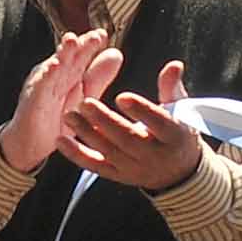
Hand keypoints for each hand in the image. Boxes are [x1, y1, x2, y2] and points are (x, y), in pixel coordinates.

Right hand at [0, 27, 121, 172]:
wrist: (31, 144)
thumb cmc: (56, 118)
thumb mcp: (83, 97)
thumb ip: (98, 77)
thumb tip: (117, 53)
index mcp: (69, 73)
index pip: (81, 55)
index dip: (91, 44)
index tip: (103, 35)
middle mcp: (55, 75)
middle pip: (69, 56)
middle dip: (81, 44)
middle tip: (95, 35)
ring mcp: (42, 86)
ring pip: (54, 66)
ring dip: (62, 53)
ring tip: (72, 40)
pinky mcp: (32, 100)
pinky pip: (39, 86)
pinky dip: (46, 76)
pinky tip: (54, 66)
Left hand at [59, 59, 204, 191]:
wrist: (178, 172)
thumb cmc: (177, 132)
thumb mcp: (180, 111)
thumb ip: (171, 88)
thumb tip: (173, 64)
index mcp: (174, 137)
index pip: (159, 123)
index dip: (141, 111)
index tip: (122, 96)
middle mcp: (154, 156)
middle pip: (128, 139)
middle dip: (105, 122)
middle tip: (85, 103)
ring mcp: (135, 169)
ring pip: (109, 152)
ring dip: (87, 134)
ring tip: (69, 116)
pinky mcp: (118, 176)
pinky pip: (95, 166)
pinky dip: (77, 155)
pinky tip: (60, 141)